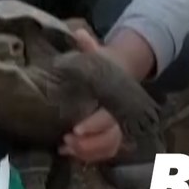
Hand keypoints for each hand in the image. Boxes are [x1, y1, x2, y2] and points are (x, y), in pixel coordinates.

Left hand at [59, 25, 126, 162]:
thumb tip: (79, 33)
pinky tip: (72, 153)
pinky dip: (91, 156)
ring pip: (109, 147)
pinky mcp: (115, 135)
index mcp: (116, 97)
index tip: (75, 130)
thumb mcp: (98, 54)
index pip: (107, 117)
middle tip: (66, 142)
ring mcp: (120, 126)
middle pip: (110, 137)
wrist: (123, 73)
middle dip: (88, 144)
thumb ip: (89, 46)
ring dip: (88, 152)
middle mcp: (121, 114)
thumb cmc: (105, 65)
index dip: (93, 126)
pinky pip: (107, 151)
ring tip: (65, 149)